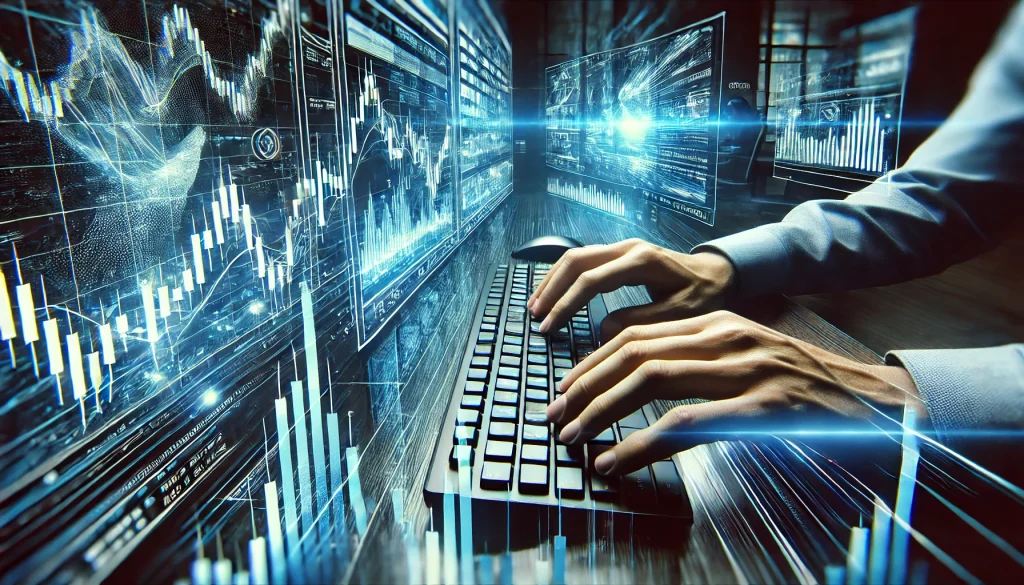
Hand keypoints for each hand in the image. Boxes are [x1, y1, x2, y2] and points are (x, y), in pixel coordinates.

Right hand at [527, 239, 735, 339]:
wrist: (720, 274)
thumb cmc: (705, 297)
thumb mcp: (679, 316)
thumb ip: (640, 322)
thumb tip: (601, 331)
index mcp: (642, 262)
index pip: (591, 281)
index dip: (566, 305)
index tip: (549, 327)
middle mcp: (628, 248)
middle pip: (576, 261)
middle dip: (551, 290)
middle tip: (535, 317)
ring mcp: (623, 247)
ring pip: (575, 257)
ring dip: (553, 281)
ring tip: (536, 306)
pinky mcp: (620, 253)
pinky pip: (584, 260)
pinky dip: (564, 277)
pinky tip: (554, 294)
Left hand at [544, 311, 922, 475]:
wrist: (876, 405)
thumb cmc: (802, 391)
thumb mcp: (745, 362)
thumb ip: (696, 365)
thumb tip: (637, 383)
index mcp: (717, 324)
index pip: (634, 334)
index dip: (590, 365)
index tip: (565, 391)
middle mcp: (726, 337)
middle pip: (631, 352)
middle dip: (583, 386)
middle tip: (556, 416)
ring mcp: (745, 369)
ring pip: (649, 380)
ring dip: (600, 412)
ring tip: (574, 438)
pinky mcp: (762, 406)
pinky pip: (684, 424)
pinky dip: (639, 445)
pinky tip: (616, 462)